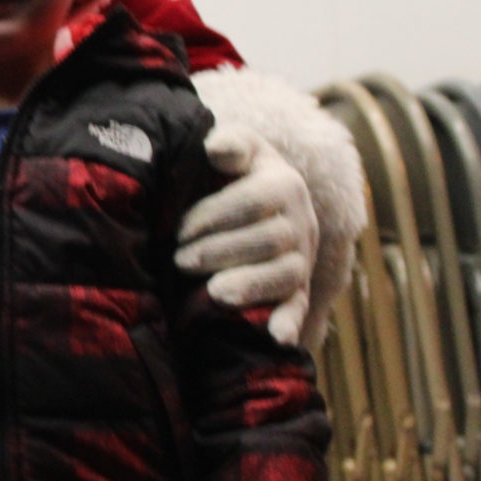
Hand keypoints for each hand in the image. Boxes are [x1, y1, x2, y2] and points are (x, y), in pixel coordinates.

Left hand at [176, 127, 319, 345]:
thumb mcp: (236, 149)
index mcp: (284, 184)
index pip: (254, 200)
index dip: (214, 215)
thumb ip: (231, 142)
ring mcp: (301, 258)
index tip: (179, 229)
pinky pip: (298, 307)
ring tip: (213, 293)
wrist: (253, 201)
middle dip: (221, 251)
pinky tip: (275, 338)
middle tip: (180, 260)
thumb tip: (215, 149)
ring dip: (250, 285)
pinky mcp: (297, 290)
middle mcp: (299, 222)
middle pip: (268, 240)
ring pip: (284, 274)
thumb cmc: (233, 173)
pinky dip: (289, 323)